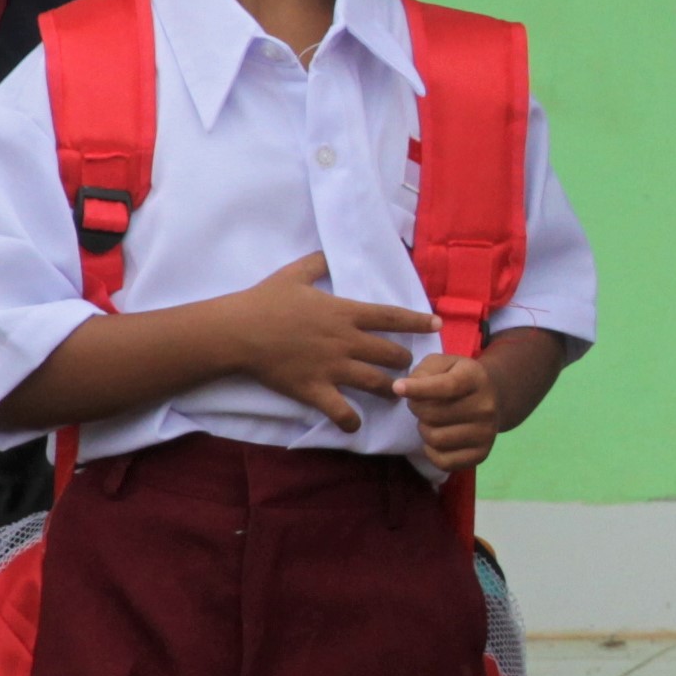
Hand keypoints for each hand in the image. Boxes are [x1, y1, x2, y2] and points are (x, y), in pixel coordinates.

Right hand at [215, 253, 438, 434]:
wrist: (238, 331)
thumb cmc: (265, 301)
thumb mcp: (294, 274)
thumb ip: (317, 263)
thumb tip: (327, 251)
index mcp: (345, 312)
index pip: (392, 316)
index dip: (417, 321)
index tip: (437, 324)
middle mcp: (346, 340)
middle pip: (392, 354)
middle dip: (404, 361)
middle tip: (405, 364)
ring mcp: (333, 367)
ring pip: (377, 383)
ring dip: (391, 389)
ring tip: (395, 392)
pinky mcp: (315, 390)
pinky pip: (342, 411)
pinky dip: (352, 421)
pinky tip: (355, 424)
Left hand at [395, 350, 501, 469]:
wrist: (492, 398)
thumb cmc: (458, 377)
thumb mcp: (442, 364)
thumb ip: (423, 371)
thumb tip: (404, 389)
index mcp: (476, 378)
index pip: (446, 387)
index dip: (419, 389)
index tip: (397, 388)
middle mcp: (485, 407)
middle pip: (434, 415)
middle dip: (417, 409)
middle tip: (420, 405)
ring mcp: (486, 433)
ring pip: (436, 439)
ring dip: (424, 430)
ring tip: (430, 421)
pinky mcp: (481, 454)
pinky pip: (444, 462)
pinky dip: (431, 452)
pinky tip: (435, 440)